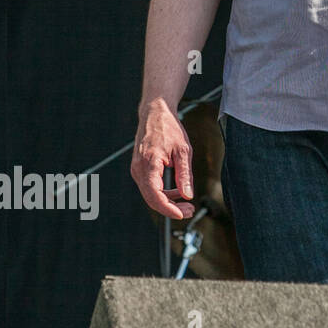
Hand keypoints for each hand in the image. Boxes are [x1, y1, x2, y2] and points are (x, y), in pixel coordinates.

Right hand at [131, 99, 195, 219]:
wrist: (154, 113)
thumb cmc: (169, 128)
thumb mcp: (183, 150)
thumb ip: (185, 174)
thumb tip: (188, 195)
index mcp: (149, 164)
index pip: (155, 195)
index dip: (168, 208)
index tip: (183, 214)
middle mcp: (138, 169)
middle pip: (152, 198)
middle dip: (171, 208)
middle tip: (191, 210)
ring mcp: (137, 169)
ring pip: (150, 194)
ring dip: (168, 202)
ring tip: (188, 203)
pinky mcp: (140, 169)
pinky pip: (150, 187)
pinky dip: (163, 193)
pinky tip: (178, 192)